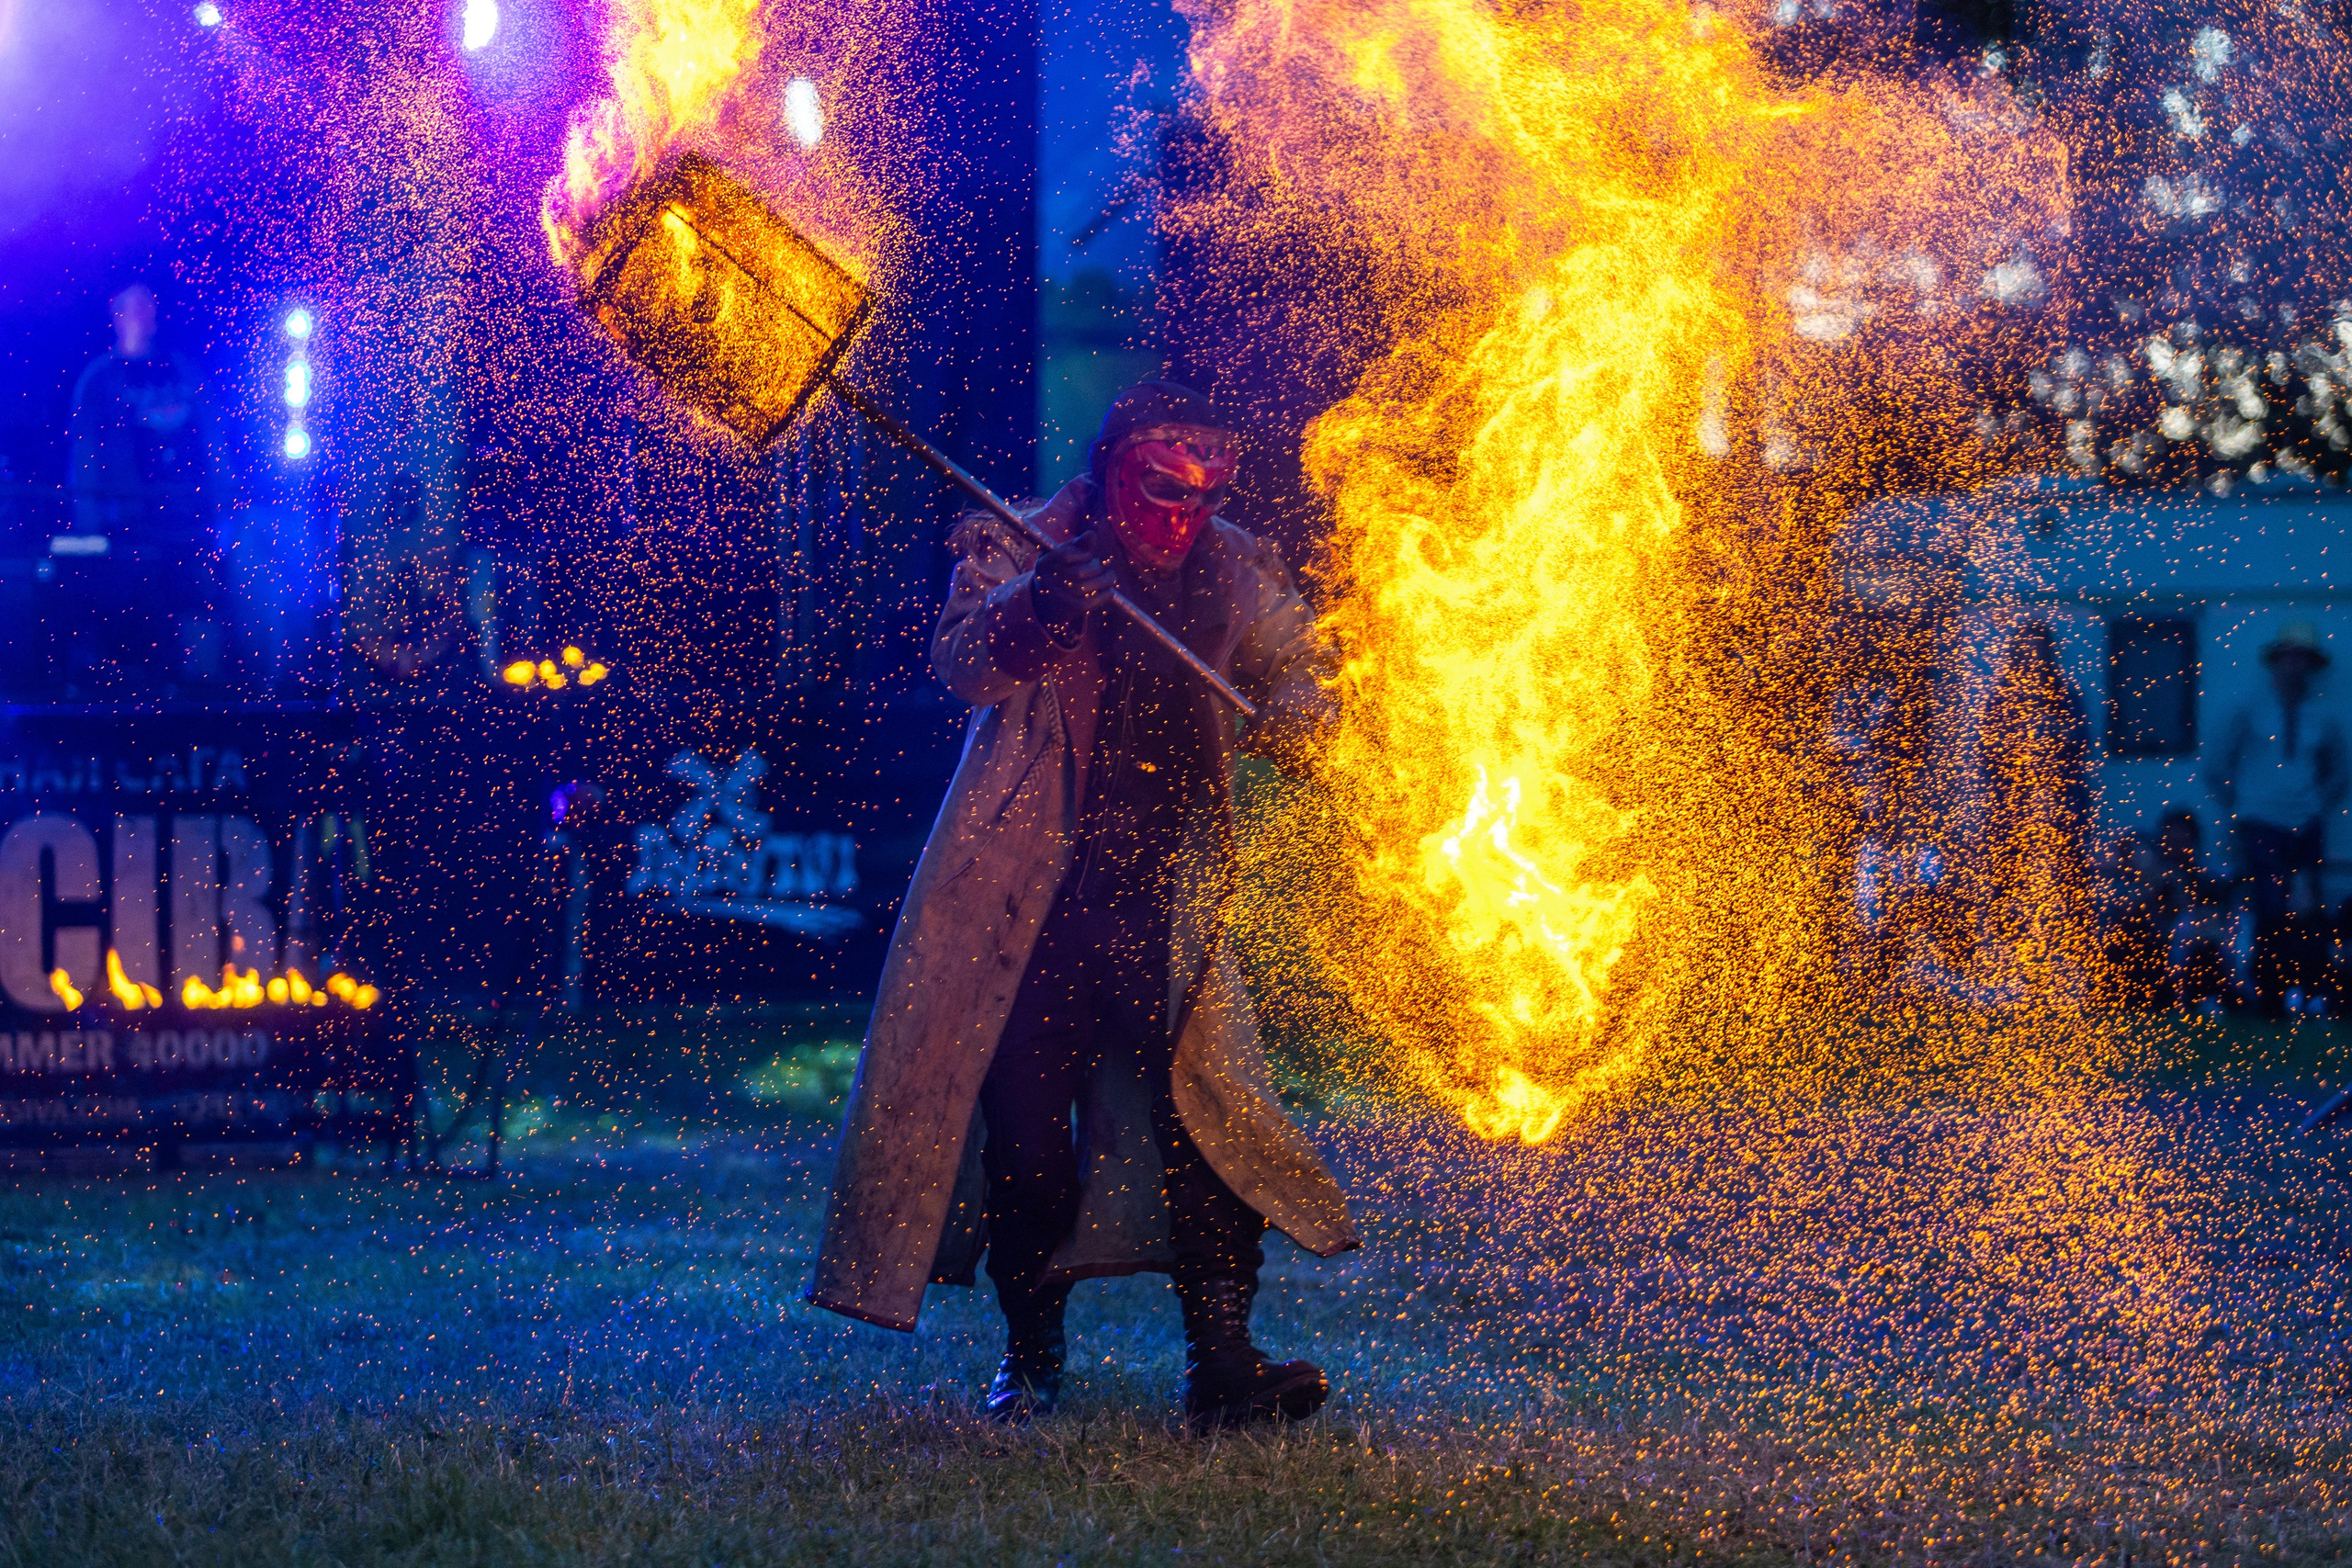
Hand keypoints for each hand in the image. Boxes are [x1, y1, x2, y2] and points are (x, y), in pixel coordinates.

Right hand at [1031, 530, 1115, 645]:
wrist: (1045, 602)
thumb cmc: (1059, 572)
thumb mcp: (1063, 555)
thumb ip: (1078, 545)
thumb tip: (1091, 534)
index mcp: (1045, 564)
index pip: (1065, 556)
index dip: (1082, 555)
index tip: (1088, 556)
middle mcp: (1049, 581)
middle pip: (1079, 572)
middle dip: (1096, 567)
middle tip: (1099, 567)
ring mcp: (1059, 597)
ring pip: (1087, 587)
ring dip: (1104, 580)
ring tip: (1110, 577)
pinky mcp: (1071, 609)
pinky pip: (1091, 601)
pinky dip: (1104, 594)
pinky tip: (1109, 590)